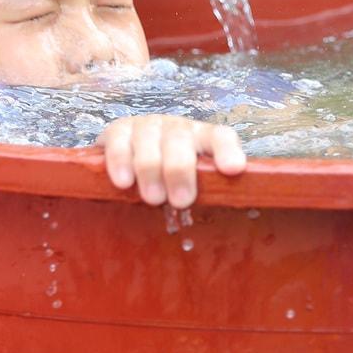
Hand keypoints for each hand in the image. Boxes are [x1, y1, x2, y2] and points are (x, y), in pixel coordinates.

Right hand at [97, 114, 246, 207]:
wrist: (131, 155)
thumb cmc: (172, 178)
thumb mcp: (195, 183)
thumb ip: (210, 193)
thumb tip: (229, 226)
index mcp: (203, 139)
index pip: (220, 137)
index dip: (228, 151)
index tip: (233, 169)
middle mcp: (177, 128)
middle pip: (180, 140)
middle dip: (180, 170)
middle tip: (182, 201)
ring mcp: (147, 127)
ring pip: (149, 141)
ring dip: (151, 170)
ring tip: (154, 199)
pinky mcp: (119, 131)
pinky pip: (119, 143)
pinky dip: (120, 162)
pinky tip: (124, 182)